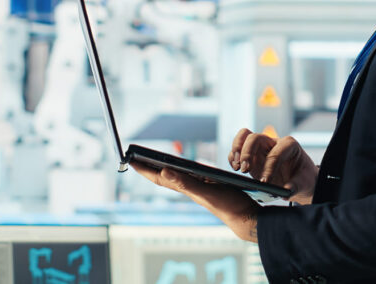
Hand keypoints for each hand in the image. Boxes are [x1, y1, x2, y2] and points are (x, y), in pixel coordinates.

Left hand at [130, 162, 259, 242]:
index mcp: (185, 188)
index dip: (144, 169)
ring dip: (163, 168)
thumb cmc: (227, 206)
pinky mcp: (208, 187)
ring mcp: (198, 188)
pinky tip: (184, 169)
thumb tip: (163, 171)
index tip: (131, 159)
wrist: (244, 217)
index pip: (159, 177)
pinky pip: (188, 176)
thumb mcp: (204, 192)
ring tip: (154, 161)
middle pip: (163, 176)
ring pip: (175, 177)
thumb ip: (185, 183)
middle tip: (136, 158)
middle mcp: (189, 188)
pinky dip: (182, 170)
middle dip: (149, 167)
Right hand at [228, 128, 318, 204]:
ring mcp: (261, 147)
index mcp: (289, 145)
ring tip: (237, 167)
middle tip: (245, 170)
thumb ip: (296, 186)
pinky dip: (233, 156)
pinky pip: (238, 148)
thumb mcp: (305, 183)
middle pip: (255, 138)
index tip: (265, 182)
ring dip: (237, 149)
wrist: (299, 179)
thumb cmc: (303, 178)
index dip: (269, 167)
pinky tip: (235, 169)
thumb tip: (285, 191)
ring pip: (244, 136)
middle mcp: (273, 142)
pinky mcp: (252, 155)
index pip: (276, 153)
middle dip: (248, 153)